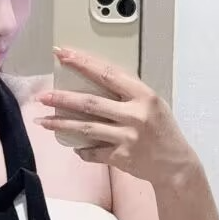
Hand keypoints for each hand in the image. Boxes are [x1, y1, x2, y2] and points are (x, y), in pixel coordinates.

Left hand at [33, 46, 198, 186]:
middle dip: (63, 99)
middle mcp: (135, 115)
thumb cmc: (163, 130)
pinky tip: (73, 147)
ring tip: (42, 121)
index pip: (107, 74)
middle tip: (43, 95)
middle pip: (90, 103)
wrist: (175, 165)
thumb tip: (95, 80)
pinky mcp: (122, 158)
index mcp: (143, 95)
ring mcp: (127, 138)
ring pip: (86, 128)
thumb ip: (128, 93)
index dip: (82, 63)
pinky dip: (82, 150)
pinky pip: (94, 152)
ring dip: (61, 124)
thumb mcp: (153, 103)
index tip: (62, 54)